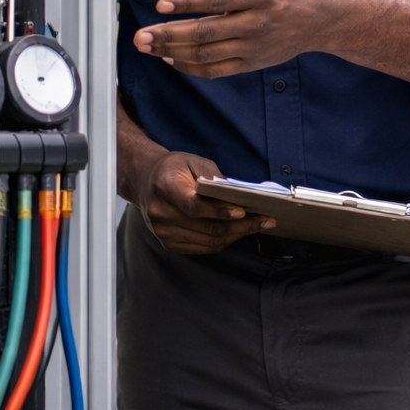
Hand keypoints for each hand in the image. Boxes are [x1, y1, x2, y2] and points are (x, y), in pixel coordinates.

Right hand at [134, 147, 274, 254]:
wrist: (145, 181)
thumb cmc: (173, 168)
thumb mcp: (193, 161)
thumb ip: (213, 178)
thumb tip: (237, 197)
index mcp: (165, 187)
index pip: (194, 206)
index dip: (219, 211)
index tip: (243, 211)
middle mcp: (160, 212)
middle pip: (205, 227)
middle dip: (240, 225)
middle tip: (264, 220)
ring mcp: (163, 231)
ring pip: (207, 241)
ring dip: (236, 235)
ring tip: (257, 226)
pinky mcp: (168, 243)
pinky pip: (202, 247)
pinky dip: (223, 241)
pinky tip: (238, 232)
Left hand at [135, 0, 331, 77]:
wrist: (319, 19)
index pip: (218, 1)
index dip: (188, 3)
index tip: (162, 4)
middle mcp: (256, 24)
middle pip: (206, 32)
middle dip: (169, 34)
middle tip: (141, 35)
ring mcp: (253, 47)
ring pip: (207, 53)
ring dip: (173, 51)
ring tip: (147, 47)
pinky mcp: (251, 63)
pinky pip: (216, 70)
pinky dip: (191, 67)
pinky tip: (170, 59)